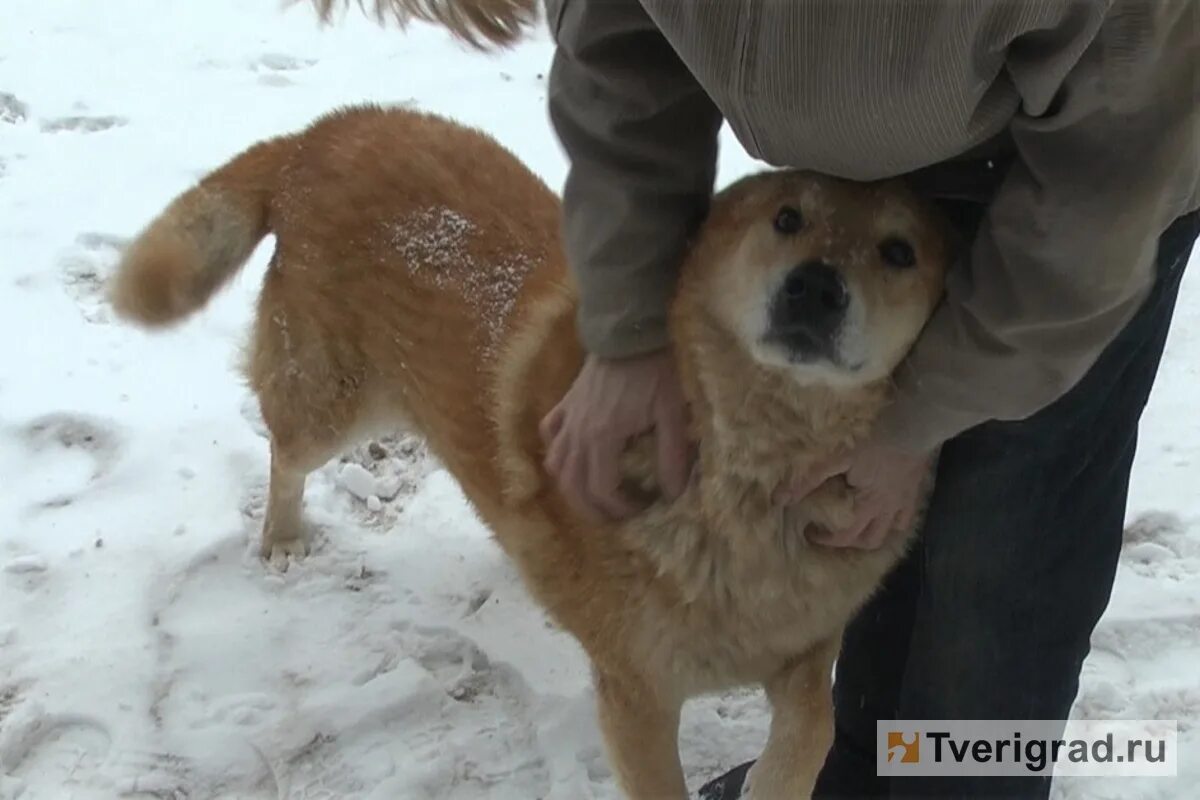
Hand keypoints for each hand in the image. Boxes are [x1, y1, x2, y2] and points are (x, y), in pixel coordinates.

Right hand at [539, 350, 690, 519]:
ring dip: (572, 488)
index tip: (643, 507)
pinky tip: (572, 456)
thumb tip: (675, 493)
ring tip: (594, 496)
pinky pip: (550, 435)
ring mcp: (567, 418)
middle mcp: (577, 433)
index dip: (620, 508)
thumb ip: (673, 455)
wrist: (629, 330)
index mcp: (603, 438)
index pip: (601, 490)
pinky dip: (557, 452)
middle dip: (592, 510)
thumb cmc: (654, 370)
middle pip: (573, 486)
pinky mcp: (566, 403)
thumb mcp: (672, 413)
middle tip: (617, 516)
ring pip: (556, 465)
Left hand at [777, 439, 932, 549]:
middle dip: (847, 542)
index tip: (808, 531)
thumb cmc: (872, 440)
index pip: (844, 535)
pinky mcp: (915, 491)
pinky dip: (894, 521)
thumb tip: (780, 500)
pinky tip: (885, 515)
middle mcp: (886, 510)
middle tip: (830, 533)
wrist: (913, 425)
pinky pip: (906, 517)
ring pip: (889, 532)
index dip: (824, 538)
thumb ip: (808, 479)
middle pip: (868, 540)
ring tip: (856, 528)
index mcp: (865, 505)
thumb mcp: (835, 457)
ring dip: (872, 535)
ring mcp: (903, 502)